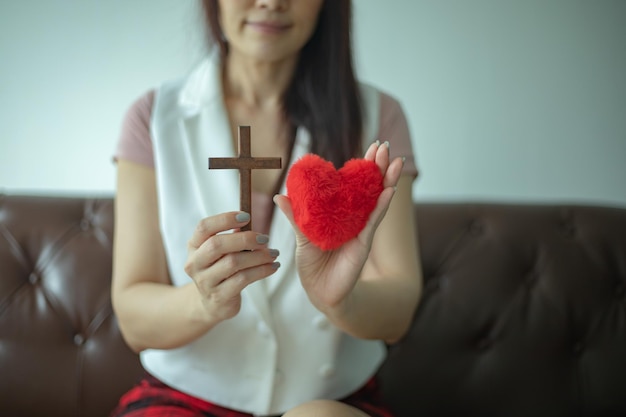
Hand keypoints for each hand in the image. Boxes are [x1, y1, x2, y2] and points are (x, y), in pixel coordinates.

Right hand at [184, 212, 279, 322]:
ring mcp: (205, 282)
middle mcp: (195, 263)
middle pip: (217, 244)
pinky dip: (261, 271)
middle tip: (265, 238)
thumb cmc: (221, 270)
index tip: (247, 216)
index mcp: (194, 246)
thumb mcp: (221, 251)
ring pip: (233, 263)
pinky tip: (272, 267)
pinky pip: (243, 279)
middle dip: (245, 239)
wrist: (212, 304)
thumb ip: (232, 236)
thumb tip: (250, 219)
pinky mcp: (218, 297)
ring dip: (258, 256)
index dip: (225, 219)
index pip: (204, 227)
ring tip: (274, 253)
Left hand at [273, 141, 403, 312]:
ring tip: (395, 161)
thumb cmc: (312, 264)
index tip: (371, 146)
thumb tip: (278, 196)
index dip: (364, 166)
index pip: (355, 185)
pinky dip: (382, 206)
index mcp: (341, 213)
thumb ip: (295, 216)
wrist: (320, 291)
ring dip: (387, 180)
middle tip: (384, 146)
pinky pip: (374, 221)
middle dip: (378, 167)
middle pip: (371, 188)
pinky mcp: (363, 243)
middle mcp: (355, 218)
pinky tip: (389, 191)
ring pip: (378, 200)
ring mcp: (362, 230)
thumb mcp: (301, 236)